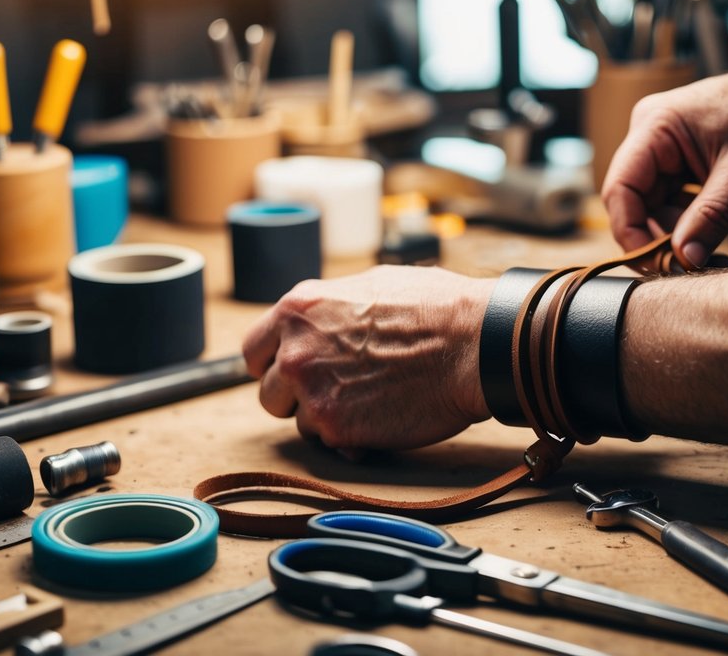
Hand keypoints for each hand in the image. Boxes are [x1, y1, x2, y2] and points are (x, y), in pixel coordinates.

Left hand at [242, 266, 495, 451]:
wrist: (474, 344)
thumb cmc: (437, 308)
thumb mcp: (372, 285)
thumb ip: (330, 308)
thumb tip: (321, 320)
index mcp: (299, 309)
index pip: (253, 351)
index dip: (276, 363)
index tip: (295, 371)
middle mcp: (295, 351)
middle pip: (270, 393)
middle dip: (299, 394)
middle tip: (339, 388)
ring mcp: (313, 393)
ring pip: (300, 421)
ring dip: (328, 416)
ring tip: (371, 399)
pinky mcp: (338, 429)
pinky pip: (330, 443)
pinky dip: (352, 437)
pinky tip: (382, 418)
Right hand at [601, 59, 727, 264]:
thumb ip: (712, 217)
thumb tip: (684, 260)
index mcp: (655, 126)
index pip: (620, 188)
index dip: (630, 232)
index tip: (655, 264)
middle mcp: (651, 135)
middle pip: (633, 201)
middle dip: (657, 237)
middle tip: (689, 265)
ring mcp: (664, 149)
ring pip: (652, 206)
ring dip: (675, 234)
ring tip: (709, 251)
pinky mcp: (680, 162)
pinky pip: (670, 201)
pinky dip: (687, 224)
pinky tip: (711, 235)